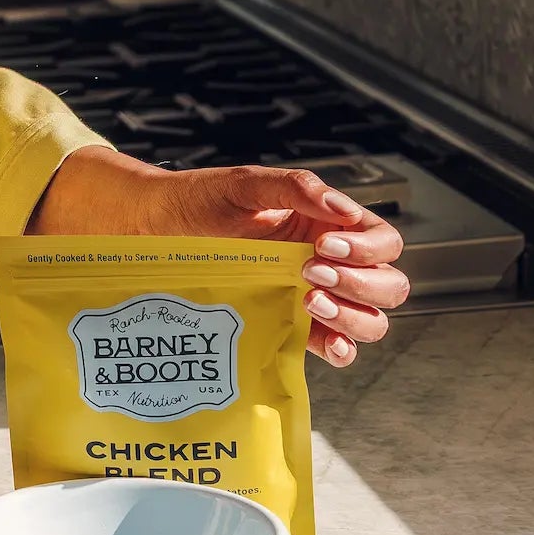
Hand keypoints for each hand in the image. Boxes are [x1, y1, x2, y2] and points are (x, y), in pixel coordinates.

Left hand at [27, 148, 407, 366]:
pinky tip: (321, 339)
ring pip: (369, 320)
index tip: (329, 246)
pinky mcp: (287, 329)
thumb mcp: (243, 186)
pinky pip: (333, 347)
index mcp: (322, 225)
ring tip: (307, 300)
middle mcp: (325, 263)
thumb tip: (343, 210)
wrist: (145, 233)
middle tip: (312, 273)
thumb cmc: (192, 202)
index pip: (382, 241)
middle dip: (363, 283)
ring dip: (353, 315)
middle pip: (388, 284)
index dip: (369, 247)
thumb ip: (296, 189)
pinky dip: (340, 349)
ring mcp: (310, 300)